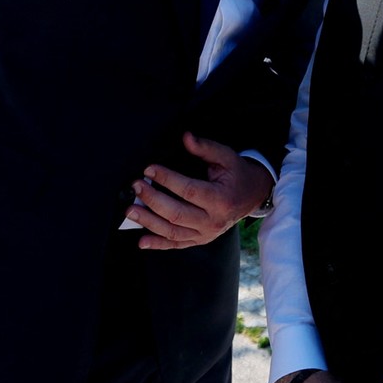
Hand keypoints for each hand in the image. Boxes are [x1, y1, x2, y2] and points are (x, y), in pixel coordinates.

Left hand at [126, 131, 272, 249]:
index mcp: (221, 199)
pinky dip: (157, 244)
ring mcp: (206, 234)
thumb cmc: (237, 174)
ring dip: (148, 222)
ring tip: (131, 210)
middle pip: (177, 213)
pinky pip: (176, 245)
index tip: (149, 169)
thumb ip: (205, 148)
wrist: (252, 196)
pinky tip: (141, 241)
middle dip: (152, 199)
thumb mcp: (226, 157)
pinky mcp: (200, 240)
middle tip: (136, 186)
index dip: (167, 179)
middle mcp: (213, 220)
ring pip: (172, 232)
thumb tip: (186, 137)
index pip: (189, 190)